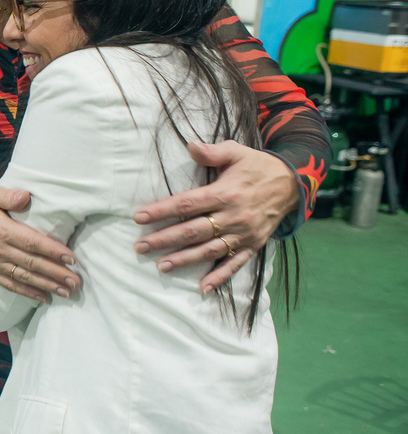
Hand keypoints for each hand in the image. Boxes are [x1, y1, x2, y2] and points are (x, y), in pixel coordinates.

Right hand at [0, 185, 79, 301]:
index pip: (31, 242)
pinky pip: (10, 285)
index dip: (52, 251)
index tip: (71, 259)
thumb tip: (26, 196)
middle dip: (56, 273)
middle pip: (31, 263)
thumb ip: (7, 195)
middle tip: (76, 281)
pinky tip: (44, 297)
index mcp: (0, 230)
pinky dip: (27, 292)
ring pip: (24, 277)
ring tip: (66, 292)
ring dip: (46, 285)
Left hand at [132, 140, 297, 292]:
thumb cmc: (257, 166)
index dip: (162, 211)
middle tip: (140, 247)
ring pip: (210, 250)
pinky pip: (235, 264)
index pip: (187, 204)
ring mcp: (244, 234)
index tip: (139, 217)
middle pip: (194, 230)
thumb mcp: (236, 152)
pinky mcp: (253, 245)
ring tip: (161, 266)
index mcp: (225, 193)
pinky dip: (220, 277)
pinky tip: (202, 288)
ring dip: (185, 260)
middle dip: (165, 240)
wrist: (293, 184)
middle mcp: (234, 216)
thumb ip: (212, 151)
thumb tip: (189, 145)